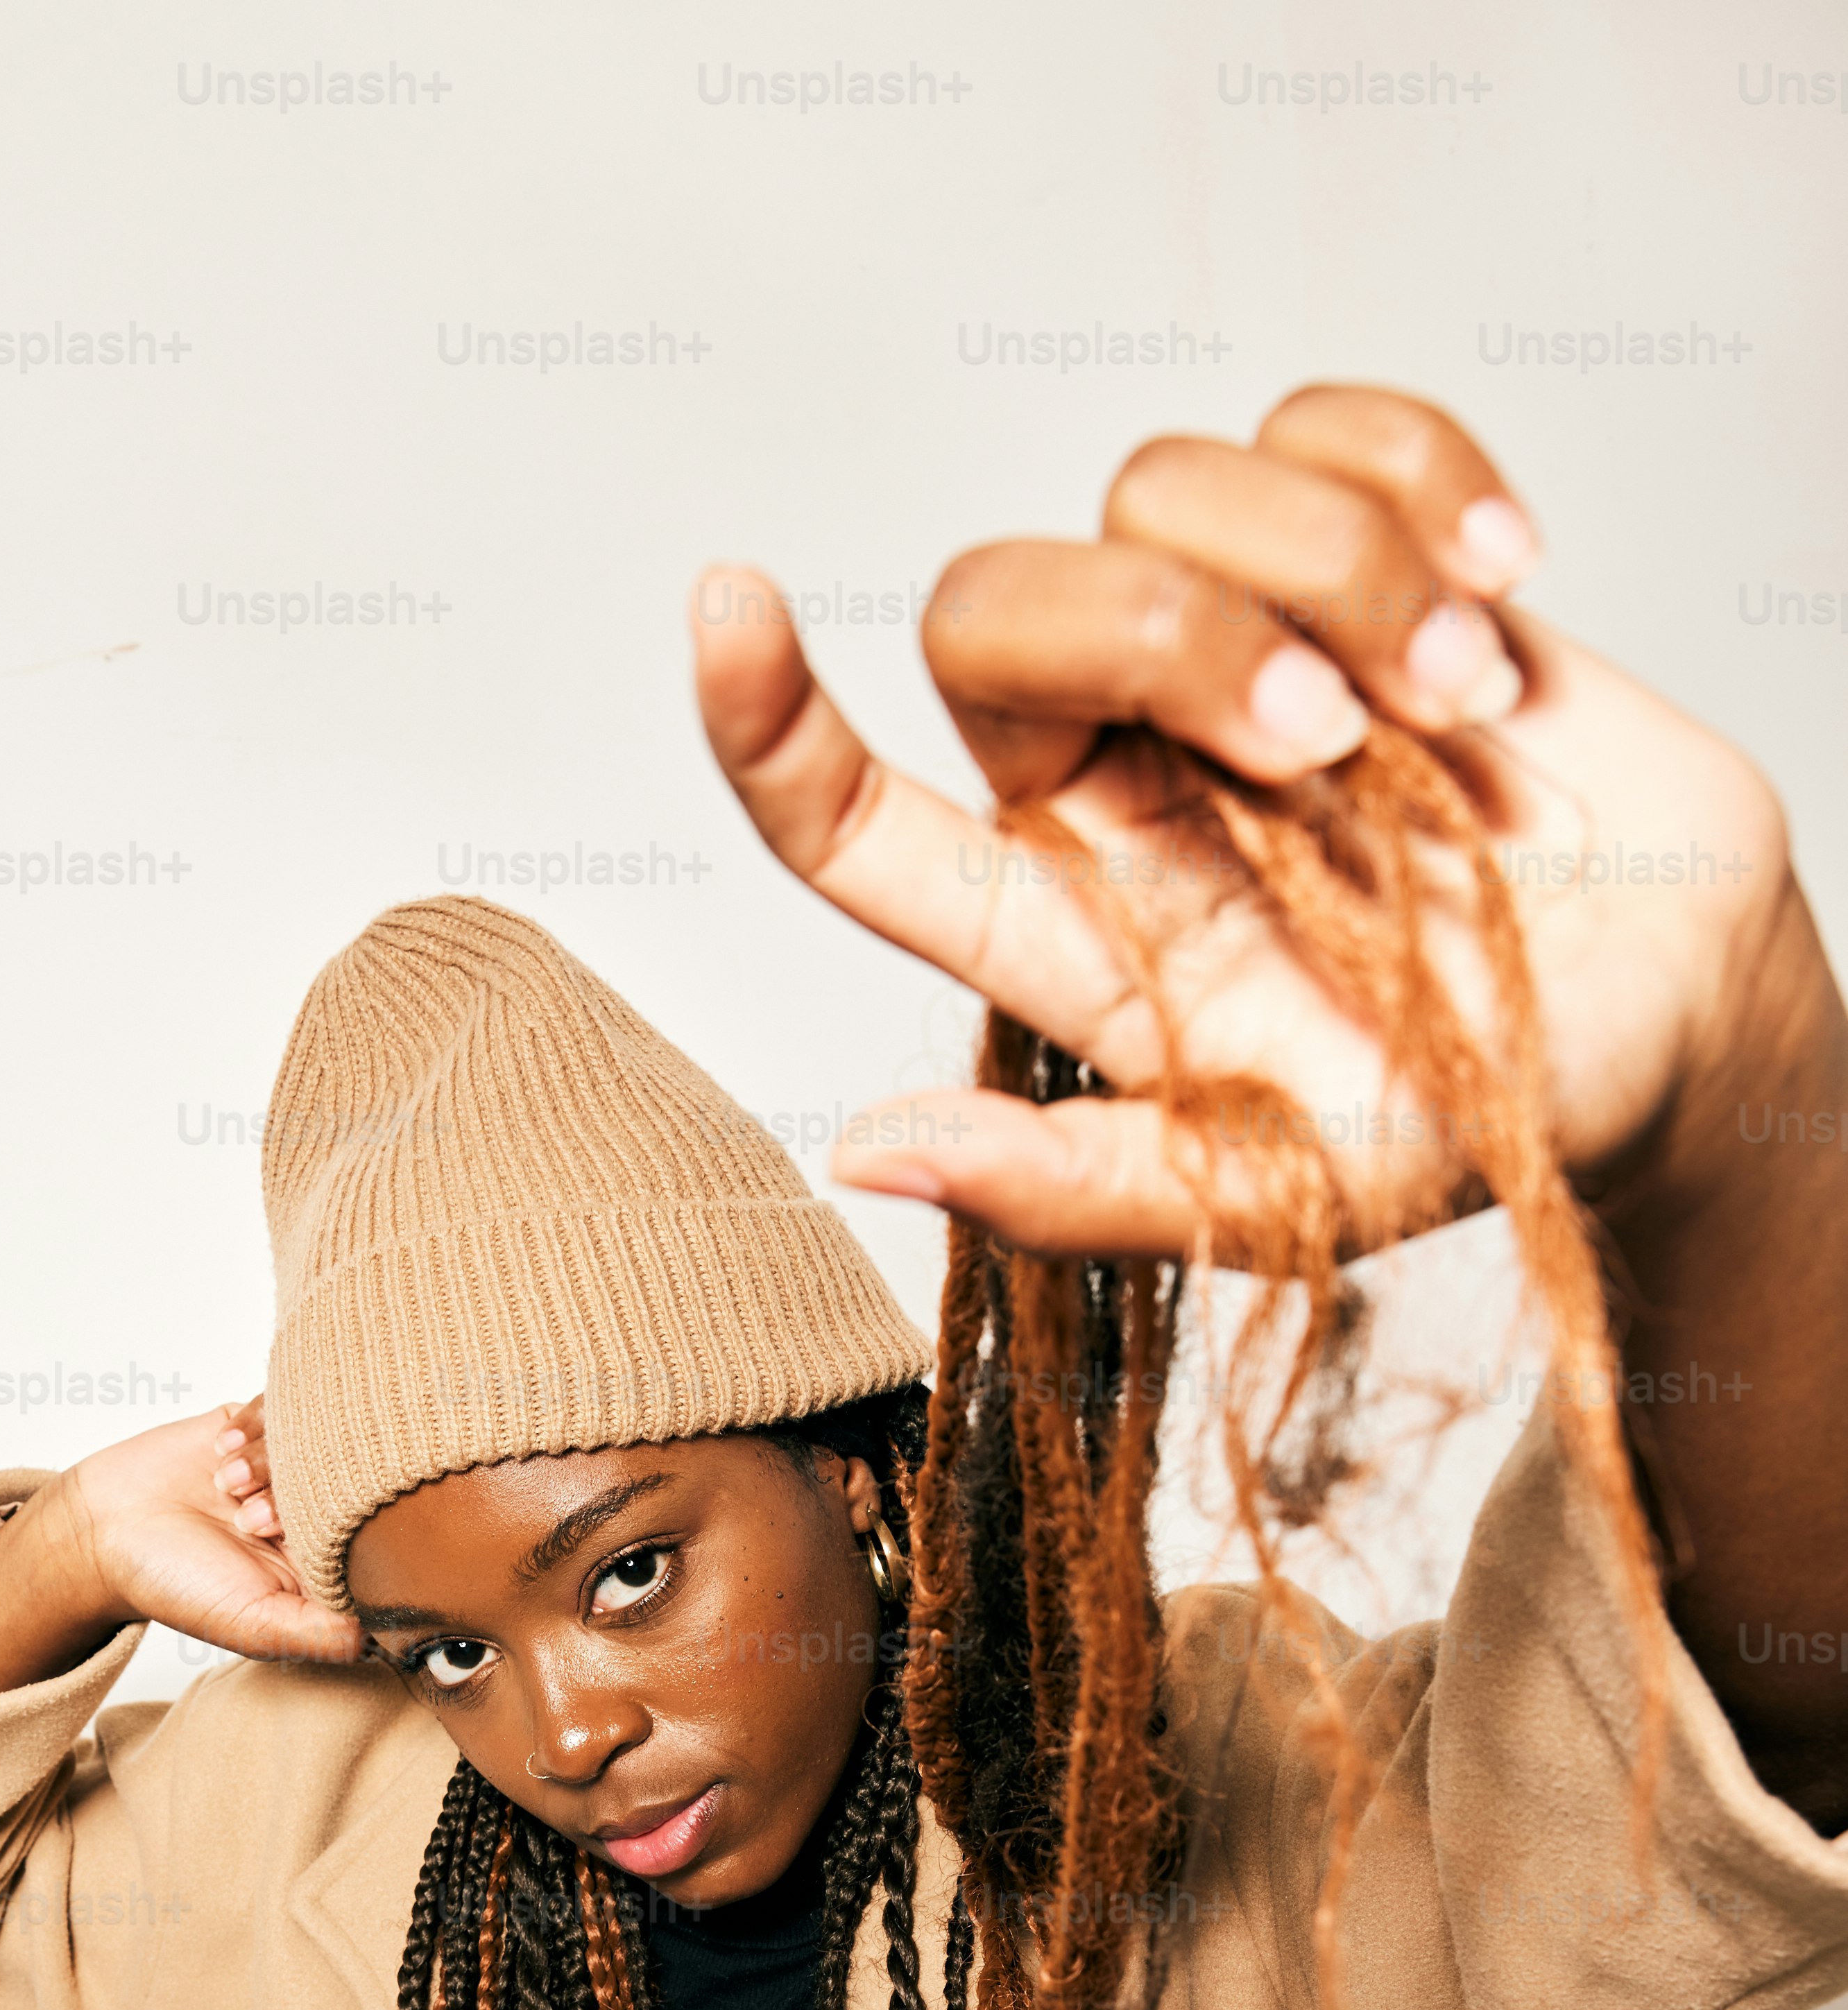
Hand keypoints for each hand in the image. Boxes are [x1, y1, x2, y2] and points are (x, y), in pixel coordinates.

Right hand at [0, 1398, 357, 1708]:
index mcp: (325, 1561)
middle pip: (356, 1480)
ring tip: (224, 1489)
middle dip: (302, 1496)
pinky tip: (218, 1452)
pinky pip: (290, 1402)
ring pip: (322, 1438)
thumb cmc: (174, 1584)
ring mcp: (290, 1466)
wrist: (103, 1528)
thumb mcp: (254, 1625)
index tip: (291, 1543)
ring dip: (271, 1461)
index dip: (345, 1535)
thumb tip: (390, 1638)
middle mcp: (315, 1513)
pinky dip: (256, 1425)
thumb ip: (323, 1634)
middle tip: (248, 1520)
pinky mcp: (261, 1425)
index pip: (379, 1539)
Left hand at [693, 384, 1814, 1260]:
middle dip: (1169, 639)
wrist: (1676, 1019)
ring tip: (1460, 716)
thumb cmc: (1477, 1117)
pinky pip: (1324, 425)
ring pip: (1162, 491)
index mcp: (1070, 933)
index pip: (853, 823)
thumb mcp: (1294, 1192)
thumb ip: (1085, 1186)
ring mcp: (1233, 654)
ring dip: (1342, 586)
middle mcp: (1116, 778)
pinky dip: (1426, 490)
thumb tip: (867, 1153)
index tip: (723, 598)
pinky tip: (1503, 594)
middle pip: (993, 608)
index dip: (767, 722)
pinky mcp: (1359, 549)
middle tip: (1331, 746)